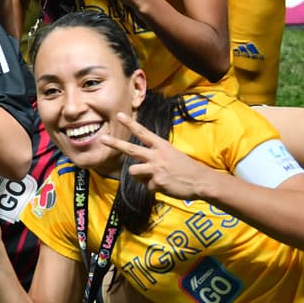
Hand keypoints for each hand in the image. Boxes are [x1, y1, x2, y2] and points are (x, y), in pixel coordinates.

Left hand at [98, 111, 213, 201]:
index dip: (130, 124)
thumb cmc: (187, 168)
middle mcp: (157, 155)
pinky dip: (154, 188)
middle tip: (102, 138)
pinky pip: (147, 186)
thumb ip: (155, 156)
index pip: (143, 132)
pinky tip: (166, 186)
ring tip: (155, 177)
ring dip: (140, 176)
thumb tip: (140, 164)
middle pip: (131, 149)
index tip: (119, 115)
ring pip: (133, 171)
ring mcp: (156, 169)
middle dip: (115, 143)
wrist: (201, 181)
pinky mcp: (157, 182)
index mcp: (161, 146)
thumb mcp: (172, 154)